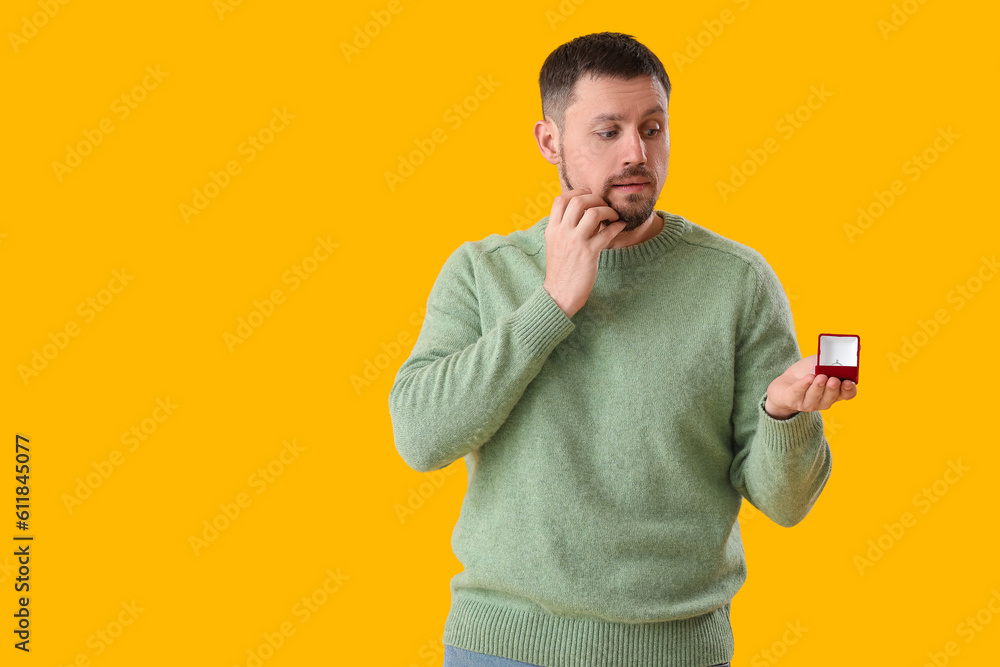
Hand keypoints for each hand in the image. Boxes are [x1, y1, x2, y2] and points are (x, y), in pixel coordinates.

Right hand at [542, 187, 626, 317]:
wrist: (559, 294)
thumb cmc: (561, 269)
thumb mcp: (555, 244)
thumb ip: (564, 227)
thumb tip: (582, 212)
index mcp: (552, 229)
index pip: (560, 199)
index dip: (577, 193)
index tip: (589, 196)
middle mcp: (562, 232)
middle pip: (578, 201)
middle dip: (595, 199)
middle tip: (604, 206)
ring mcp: (575, 242)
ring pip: (593, 213)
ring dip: (607, 211)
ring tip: (613, 216)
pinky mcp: (589, 253)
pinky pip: (606, 233)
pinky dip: (617, 226)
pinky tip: (620, 226)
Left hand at [764, 354, 857, 419]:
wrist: (785, 383)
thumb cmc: (806, 372)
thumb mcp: (819, 362)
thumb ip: (831, 357)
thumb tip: (848, 346)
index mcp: (836, 392)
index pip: (847, 394)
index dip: (849, 389)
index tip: (848, 381)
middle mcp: (824, 400)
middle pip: (832, 396)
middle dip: (833, 388)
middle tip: (833, 379)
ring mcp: (809, 403)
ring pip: (815, 396)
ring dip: (818, 386)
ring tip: (819, 377)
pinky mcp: (793, 401)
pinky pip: (798, 393)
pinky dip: (803, 385)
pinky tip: (808, 378)